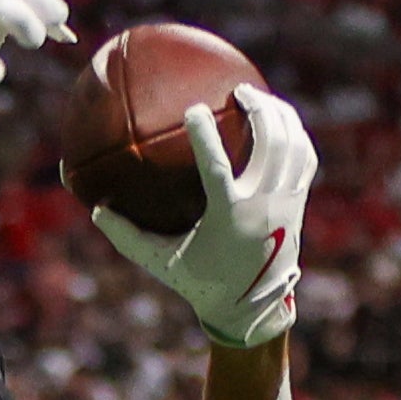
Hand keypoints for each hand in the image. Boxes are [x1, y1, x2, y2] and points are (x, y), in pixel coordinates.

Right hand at [89, 88, 317, 347]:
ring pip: (292, 146)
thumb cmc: (200, 283)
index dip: (204, 135)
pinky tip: (281, 121)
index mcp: (228, 217)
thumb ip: (128, 236)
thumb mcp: (160, 262)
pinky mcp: (298, 204)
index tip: (193, 109)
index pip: (216, 167)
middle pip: (269, 145)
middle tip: (239, 90)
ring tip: (261, 97)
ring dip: (279, 116)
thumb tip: (96, 208)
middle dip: (259, 109)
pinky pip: (304, 159)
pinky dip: (295, 134)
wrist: (252, 309)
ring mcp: (285, 204)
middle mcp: (262, 206)